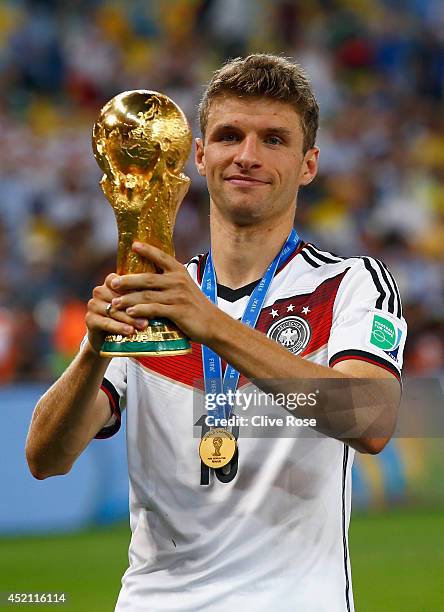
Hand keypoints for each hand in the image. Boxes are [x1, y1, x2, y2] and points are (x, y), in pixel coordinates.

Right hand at [85, 273, 148, 352]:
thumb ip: (147, 295)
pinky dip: (119, 327)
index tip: (156, 296)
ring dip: (129, 318)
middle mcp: (100, 290)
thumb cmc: (128, 319)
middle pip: (120, 296)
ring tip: (144, 325)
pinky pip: (105, 322)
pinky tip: (129, 332)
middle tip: (153, 315)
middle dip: (137, 306)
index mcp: (111, 282)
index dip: (139, 289)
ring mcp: (93, 304)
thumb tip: (169, 290)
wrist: (108, 341)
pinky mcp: (89, 319)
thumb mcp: (137, 305)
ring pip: (114, 310)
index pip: (124, 280)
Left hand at [109, 242, 223, 343]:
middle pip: (148, 278)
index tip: (133, 245)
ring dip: (129, 298)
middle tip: (112, 282)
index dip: (147, 250)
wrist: (213, 323)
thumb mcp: (184, 287)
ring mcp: (178, 296)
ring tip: (114, 302)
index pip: (161, 257)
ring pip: (148, 295)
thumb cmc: (195, 306)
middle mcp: (178, 281)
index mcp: (179, 272)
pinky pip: (155, 309)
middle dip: (128, 280)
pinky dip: (140, 310)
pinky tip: (129, 312)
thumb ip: (168, 281)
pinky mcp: (178, 311)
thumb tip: (146, 278)